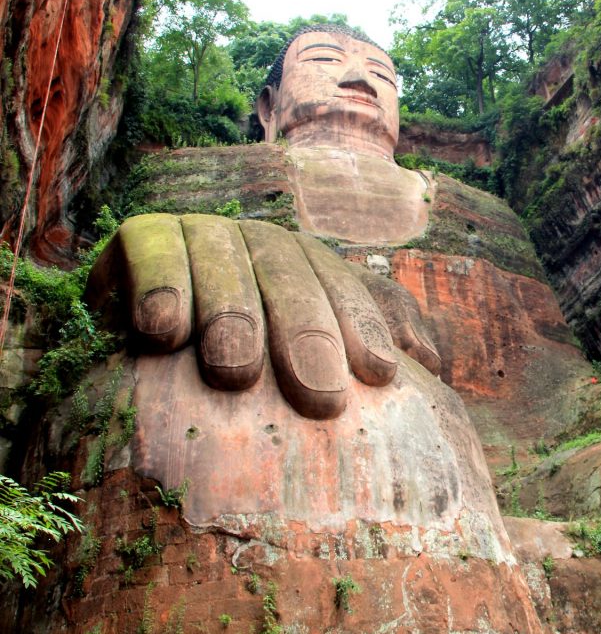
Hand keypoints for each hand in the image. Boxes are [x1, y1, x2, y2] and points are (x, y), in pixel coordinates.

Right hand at [86, 214, 440, 418]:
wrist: (140, 342)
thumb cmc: (243, 364)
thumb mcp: (310, 358)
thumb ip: (370, 342)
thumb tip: (427, 358)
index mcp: (305, 267)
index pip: (342, 289)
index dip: (365, 326)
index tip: (380, 376)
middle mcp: (259, 245)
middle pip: (291, 275)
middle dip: (308, 333)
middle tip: (320, 397)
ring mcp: (202, 236)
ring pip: (226, 262)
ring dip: (233, 313)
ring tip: (235, 372)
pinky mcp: (142, 237)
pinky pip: (153, 249)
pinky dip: (161, 284)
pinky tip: (162, 329)